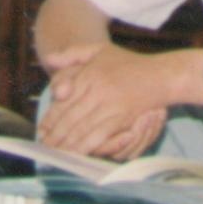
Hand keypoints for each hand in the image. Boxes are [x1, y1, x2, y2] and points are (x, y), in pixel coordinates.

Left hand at [39, 44, 171, 157]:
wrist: (161, 74)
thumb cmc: (128, 62)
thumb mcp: (99, 50)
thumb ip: (72, 53)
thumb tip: (49, 60)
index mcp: (89, 74)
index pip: (63, 100)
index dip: (50, 118)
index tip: (41, 130)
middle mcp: (98, 90)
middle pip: (69, 118)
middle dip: (55, 135)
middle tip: (44, 147)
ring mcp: (111, 106)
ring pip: (82, 129)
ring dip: (67, 144)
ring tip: (56, 153)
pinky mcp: (122, 119)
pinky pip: (100, 135)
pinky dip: (86, 146)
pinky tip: (77, 153)